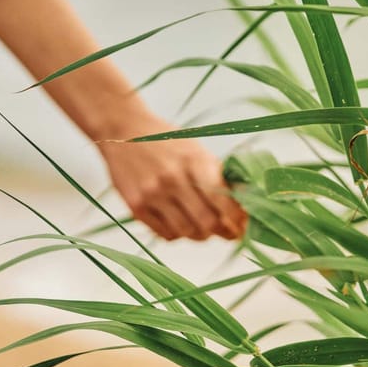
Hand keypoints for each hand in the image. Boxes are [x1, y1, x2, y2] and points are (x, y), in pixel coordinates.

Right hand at [98, 112, 246, 241]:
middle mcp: (173, 179)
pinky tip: (181, 224)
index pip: (223, 202)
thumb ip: (219, 176)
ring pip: (187, 232)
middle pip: (207, 223)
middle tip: (228, 233)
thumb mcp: (196, 150)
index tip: (242, 225)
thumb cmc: (165, 141)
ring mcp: (152, 194)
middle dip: (223, 232)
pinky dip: (178, 234)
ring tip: (204, 229)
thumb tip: (245, 202)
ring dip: (200, 235)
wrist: (122, 131)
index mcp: (194, 162)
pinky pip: (165, 234)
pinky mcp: (136, 206)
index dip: (237, 219)